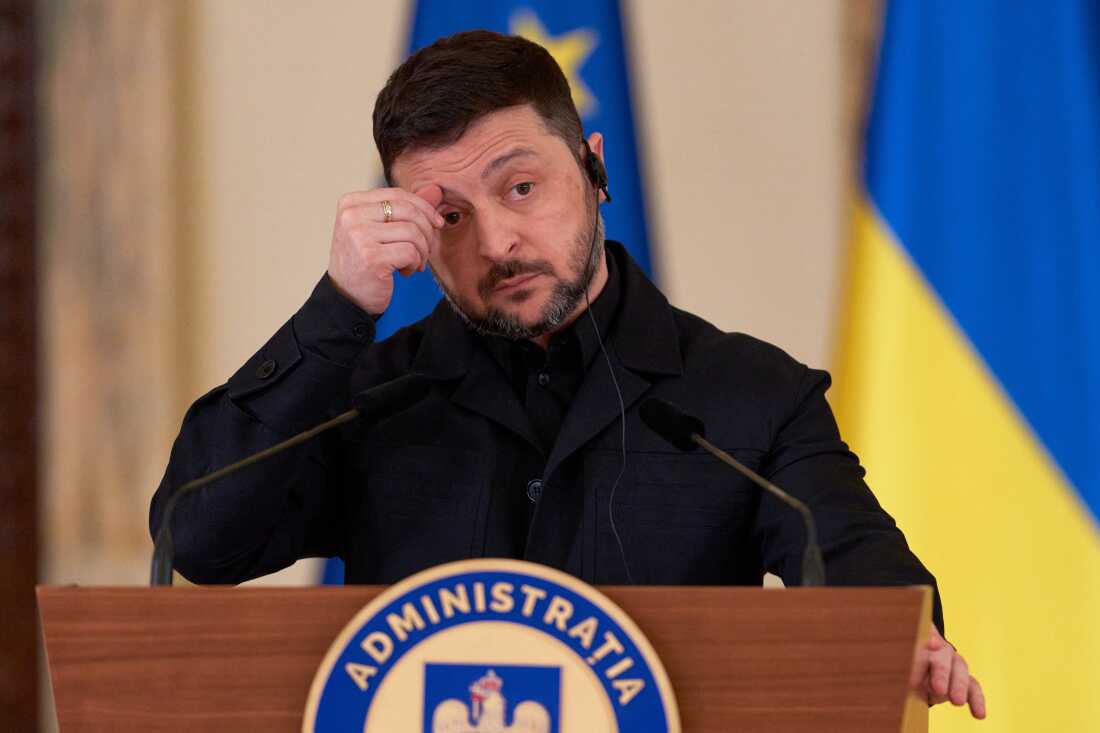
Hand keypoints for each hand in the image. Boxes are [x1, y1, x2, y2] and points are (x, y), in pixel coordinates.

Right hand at [327, 185, 444, 314]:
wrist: (347, 297)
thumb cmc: (364, 262)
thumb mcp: (380, 230)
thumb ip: (406, 210)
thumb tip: (435, 191)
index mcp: (351, 203)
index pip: (398, 195)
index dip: (423, 208)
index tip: (436, 223)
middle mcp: (351, 216)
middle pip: (408, 211)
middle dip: (426, 231)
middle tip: (425, 249)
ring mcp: (359, 236)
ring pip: (413, 232)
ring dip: (422, 251)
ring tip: (414, 262)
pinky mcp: (371, 257)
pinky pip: (411, 252)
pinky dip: (415, 263)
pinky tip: (405, 271)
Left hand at [910, 624, 985, 718]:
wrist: (915, 673)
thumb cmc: (904, 666)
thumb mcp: (899, 665)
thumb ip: (906, 667)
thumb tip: (908, 680)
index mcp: (919, 640)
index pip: (922, 639)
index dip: (929, 640)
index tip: (932, 644)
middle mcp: (939, 648)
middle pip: (942, 657)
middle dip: (941, 673)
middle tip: (938, 689)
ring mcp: (954, 662)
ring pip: (960, 670)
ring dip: (959, 686)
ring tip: (956, 702)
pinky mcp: (965, 679)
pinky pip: (973, 687)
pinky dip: (977, 700)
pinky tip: (979, 714)